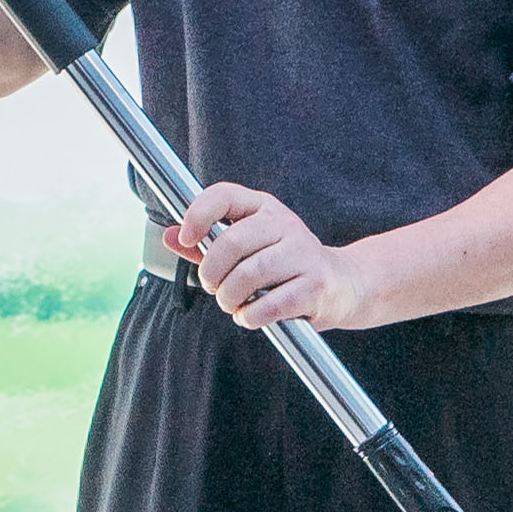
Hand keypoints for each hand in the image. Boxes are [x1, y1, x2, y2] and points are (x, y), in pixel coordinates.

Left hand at [164, 180, 376, 332]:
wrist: (344, 283)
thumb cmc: (285, 265)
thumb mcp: (248, 247)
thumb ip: (207, 245)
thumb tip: (168, 237)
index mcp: (264, 208)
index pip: (224, 195)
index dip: (198, 214)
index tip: (186, 238)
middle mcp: (284, 224)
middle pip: (231, 243)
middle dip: (211, 273)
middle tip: (213, 287)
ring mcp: (303, 254)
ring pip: (247, 276)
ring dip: (230, 298)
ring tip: (233, 304)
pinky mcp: (315, 285)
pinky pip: (269, 304)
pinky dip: (251, 316)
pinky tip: (251, 316)